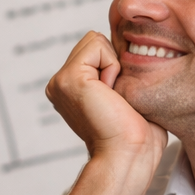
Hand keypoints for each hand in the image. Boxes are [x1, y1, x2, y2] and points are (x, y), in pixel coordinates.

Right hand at [45, 31, 166, 170]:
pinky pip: (98, 46)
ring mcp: (60, 81)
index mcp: (69, 88)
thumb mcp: (123, 93)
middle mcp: (59, 84)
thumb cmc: (135, 134)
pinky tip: (110, 95)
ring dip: (113, 65)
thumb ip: (115, 70)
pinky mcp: (69, 78)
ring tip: (113, 97)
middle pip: (93, 40)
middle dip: (113, 61)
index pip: (95, 48)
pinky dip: (112, 66)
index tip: (117, 99)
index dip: (115, 64)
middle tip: (115, 99)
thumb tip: (127, 46)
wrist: (129, 155)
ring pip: (95, 39)